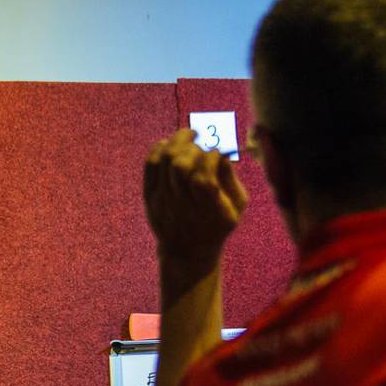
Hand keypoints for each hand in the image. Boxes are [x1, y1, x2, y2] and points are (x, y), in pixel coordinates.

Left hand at [143, 129, 247, 262]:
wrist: (187, 250)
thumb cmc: (218, 223)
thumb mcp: (236, 206)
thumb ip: (231, 178)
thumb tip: (222, 151)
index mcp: (208, 211)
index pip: (203, 178)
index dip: (210, 157)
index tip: (217, 152)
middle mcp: (181, 207)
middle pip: (180, 166)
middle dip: (193, 147)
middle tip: (201, 140)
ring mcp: (161, 201)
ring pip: (164, 161)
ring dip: (177, 141)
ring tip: (188, 135)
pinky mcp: (149, 196)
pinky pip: (150, 164)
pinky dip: (160, 148)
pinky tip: (171, 143)